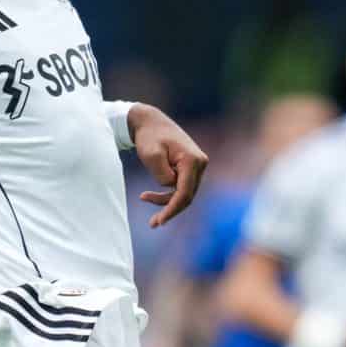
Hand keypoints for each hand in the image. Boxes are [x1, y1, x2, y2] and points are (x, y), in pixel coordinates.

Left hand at [131, 106, 208, 228]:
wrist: (150, 122)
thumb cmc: (149, 137)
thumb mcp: (150, 155)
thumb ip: (162, 174)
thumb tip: (170, 186)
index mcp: (192, 160)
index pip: (185, 192)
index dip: (172, 209)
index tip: (159, 221)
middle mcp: (200, 163)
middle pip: (187, 196)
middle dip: (169, 210)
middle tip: (152, 224)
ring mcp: (198, 166)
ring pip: (184, 193)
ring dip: (167, 202)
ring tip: (146, 204)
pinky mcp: (191, 168)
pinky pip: (181, 188)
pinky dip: (167, 195)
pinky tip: (149, 196)